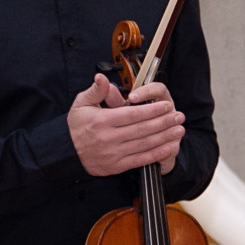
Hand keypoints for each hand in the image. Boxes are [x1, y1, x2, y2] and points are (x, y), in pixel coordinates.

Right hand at [67, 74, 184, 175]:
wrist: (65, 153)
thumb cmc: (75, 127)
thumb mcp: (81, 104)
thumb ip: (96, 91)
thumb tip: (102, 78)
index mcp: (101, 121)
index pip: (132, 114)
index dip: (152, 110)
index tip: (166, 105)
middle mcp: (108, 138)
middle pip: (142, 129)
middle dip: (163, 122)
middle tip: (179, 116)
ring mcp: (113, 154)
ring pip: (144, 145)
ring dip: (164, 137)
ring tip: (178, 130)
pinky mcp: (116, 166)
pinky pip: (140, 160)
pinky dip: (156, 154)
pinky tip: (168, 148)